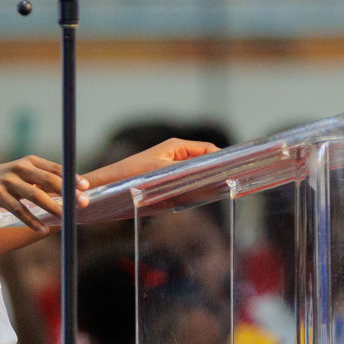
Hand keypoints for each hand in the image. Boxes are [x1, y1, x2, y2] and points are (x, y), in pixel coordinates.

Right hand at [0, 156, 88, 234]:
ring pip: (35, 195)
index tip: (86, 187)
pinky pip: (19, 210)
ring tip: (66, 218)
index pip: (54, 168)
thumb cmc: (3, 182)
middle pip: (48, 180)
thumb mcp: (21, 175)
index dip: (71, 177)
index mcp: (29, 161)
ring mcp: (8, 181)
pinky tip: (42, 229)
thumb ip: (42, 181)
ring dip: (53, 207)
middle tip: (82, 203)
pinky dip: (31, 221)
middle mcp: (19, 168)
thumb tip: (71, 192)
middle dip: (67, 192)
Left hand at [85, 138, 220, 187]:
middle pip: (204, 160)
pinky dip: (195, 188)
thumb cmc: (132, 174)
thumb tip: (208, 175)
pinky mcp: (167, 180)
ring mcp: (172, 167)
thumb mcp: (162, 173)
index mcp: (177, 146)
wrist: (109, 185)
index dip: (222, 158)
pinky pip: (187, 183)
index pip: (208, 149)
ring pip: (197, 173)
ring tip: (219, 190)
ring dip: (206, 180)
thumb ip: (186, 173)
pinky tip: (199, 197)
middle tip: (230, 183)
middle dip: (216, 170)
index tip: (234, 170)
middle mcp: (176, 155)